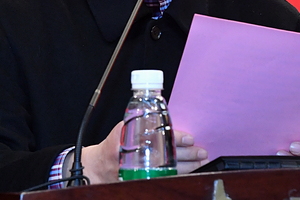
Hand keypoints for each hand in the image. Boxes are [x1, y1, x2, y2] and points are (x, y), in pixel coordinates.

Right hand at [78, 124, 207, 183]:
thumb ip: (143, 121)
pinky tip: (190, 172)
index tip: (190, 138)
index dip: (177, 138)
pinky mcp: (143, 181)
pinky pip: (164, 179)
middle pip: (168, 157)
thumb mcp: (125, 127)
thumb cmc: (114, 143)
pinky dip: (179, 175)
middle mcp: (136, 157)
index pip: (160, 138)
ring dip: (188, 167)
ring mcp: (140, 173)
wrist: (98, 166)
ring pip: (169, 171)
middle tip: (201, 152)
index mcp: (131, 139)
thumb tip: (169, 118)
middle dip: (188, 155)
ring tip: (201, 162)